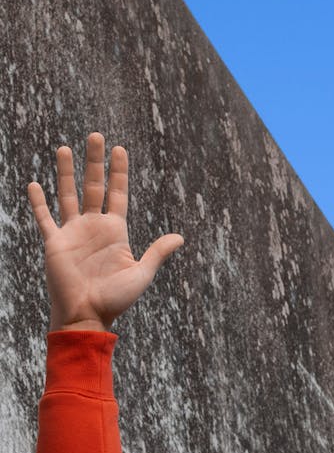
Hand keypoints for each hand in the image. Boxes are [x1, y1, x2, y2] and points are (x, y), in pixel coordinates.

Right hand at [27, 132, 184, 331]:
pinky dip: (38, 202)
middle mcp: (94, 226)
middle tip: (95, 135)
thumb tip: (180, 238)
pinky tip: (34, 184)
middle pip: (94, 185)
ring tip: (65, 147)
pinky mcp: (55, 244)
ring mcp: (73, 233)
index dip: (119, 171)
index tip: (120, 149)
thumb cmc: (115, 299)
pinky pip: (45, 219)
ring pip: (68, 194)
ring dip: (66, 172)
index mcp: (116, 230)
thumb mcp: (141, 273)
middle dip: (95, 160)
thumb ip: (157, 253)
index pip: (118, 193)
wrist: (87, 317)